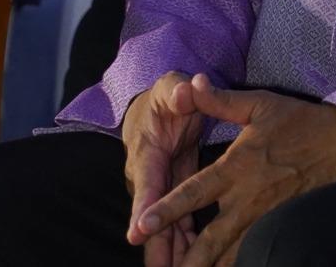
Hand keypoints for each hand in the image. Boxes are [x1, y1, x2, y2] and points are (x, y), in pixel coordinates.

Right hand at [123, 72, 202, 266]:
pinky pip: (177, 224)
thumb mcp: (172, 87)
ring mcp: (160, 190)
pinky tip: (197, 261)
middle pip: (151, 219)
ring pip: (164, 228)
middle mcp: (148, 177)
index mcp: (147, 152)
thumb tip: (186, 90)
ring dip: (171, 254)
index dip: (144, 209)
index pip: (145, 185)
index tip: (138, 234)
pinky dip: (184, 245)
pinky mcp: (173, 195)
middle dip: (156, 248)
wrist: (160, 106)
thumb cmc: (167, 95)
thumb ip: (177, 90)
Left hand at [132, 76, 335, 266]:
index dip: (166, 210)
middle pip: (209, 240)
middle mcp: (248, 199)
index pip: (193, 193)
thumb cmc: (304, 123)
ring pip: (233, 255)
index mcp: (236, 168)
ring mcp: (267, 219)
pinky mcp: (284, 228)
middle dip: (185, 260)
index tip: (142, 226)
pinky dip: (241, 265)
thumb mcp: (260, 104)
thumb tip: (192, 82)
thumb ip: (221, 100)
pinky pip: (259, 255)